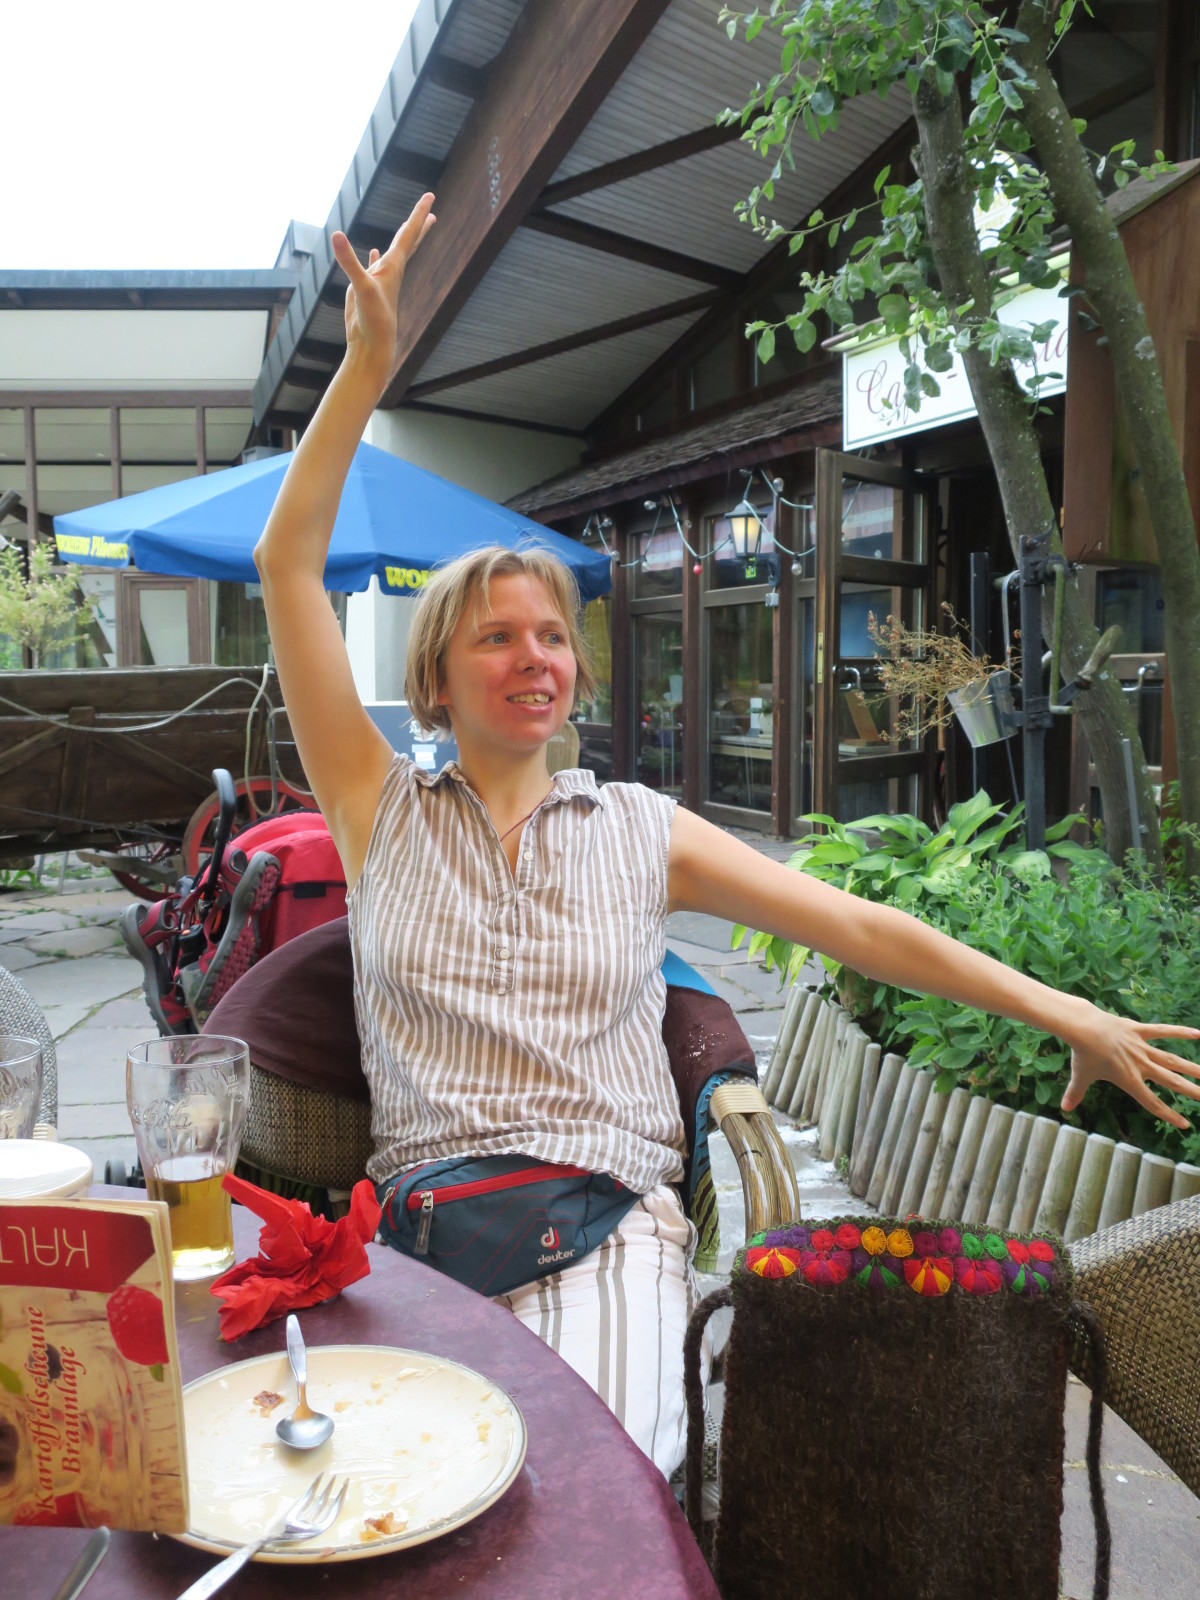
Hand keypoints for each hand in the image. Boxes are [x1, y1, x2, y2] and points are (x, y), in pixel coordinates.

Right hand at [330, 193, 435, 387]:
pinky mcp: (367, 289)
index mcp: (394, 266)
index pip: (409, 234)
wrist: (371, 345)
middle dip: (418, 222)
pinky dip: (375, 257)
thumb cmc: (373, 320)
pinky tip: (375, 252)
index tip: (430, 196)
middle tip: (430, 205)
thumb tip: (336, 235)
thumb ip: (348, 262)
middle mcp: (390, 271)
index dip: (419, 214)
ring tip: (407, 226)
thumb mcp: (360, 287)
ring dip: (401, 238)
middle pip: (408, 240)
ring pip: (393, 253)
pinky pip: (373, 266)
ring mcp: (379, 279)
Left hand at [1061, 1007, 1199, 1128]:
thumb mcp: (1080, 1076)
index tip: (1185, 1124)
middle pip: (1171, 1081)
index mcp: (1129, 1080)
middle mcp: (1140, 1066)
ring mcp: (1142, 1048)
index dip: (1168, 1114)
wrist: (1082, 1027)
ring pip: (1172, 1060)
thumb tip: (1064, 1109)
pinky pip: (1163, 1031)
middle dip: (1191, 1091)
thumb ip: (1075, 1093)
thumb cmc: (1082, 1054)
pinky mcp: (1140, 1030)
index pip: (1152, 1103)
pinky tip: (1199, 1034)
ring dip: (1192, 1068)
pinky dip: (1180, 1032)